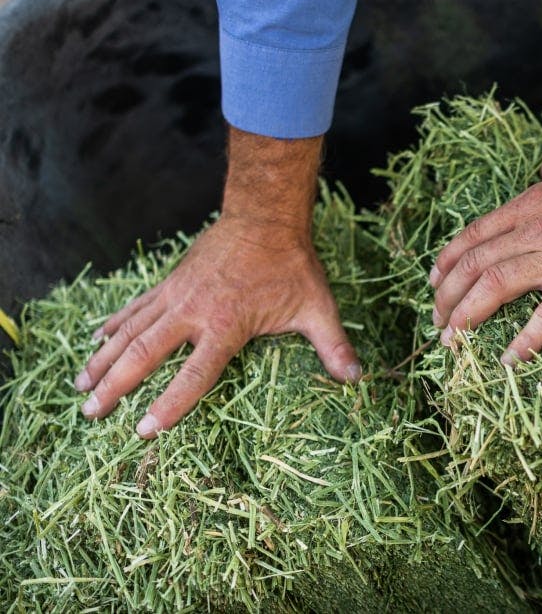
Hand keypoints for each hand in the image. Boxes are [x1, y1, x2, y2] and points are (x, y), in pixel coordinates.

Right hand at [74, 128, 359, 438]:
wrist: (266, 215)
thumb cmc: (293, 265)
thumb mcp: (318, 308)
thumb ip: (334, 346)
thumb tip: (357, 377)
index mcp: (226, 326)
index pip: (193, 375)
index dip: (169, 405)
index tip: (145, 430)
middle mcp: (193, 312)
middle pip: (144, 355)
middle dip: (116, 386)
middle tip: (90, 415)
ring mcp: (176, 295)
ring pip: (129, 331)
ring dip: (102, 359)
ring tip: (79, 387)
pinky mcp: (171, 281)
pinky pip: (135, 308)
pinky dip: (113, 325)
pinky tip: (94, 340)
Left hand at [430, 122, 541, 363]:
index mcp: (531, 204)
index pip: (474, 235)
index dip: (447, 261)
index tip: (434, 281)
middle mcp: (534, 231)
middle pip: (474, 265)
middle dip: (446, 297)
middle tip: (436, 323)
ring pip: (493, 288)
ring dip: (466, 318)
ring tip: (452, 343)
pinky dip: (523, 341)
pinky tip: (509, 360)